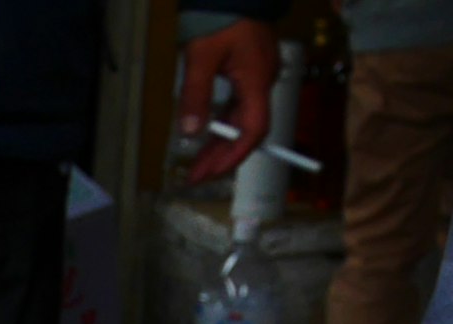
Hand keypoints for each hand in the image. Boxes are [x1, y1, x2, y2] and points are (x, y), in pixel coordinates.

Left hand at [177, 19, 279, 184]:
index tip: (211, 172)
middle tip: (195, 175)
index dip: (233, 155)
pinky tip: (208, 135)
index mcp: (256, 81)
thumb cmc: (220, 19)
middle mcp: (262, 82)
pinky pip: (239, 105)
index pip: (253, 130)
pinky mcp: (250, 71)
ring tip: (198, 162)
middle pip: (247, 129)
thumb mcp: (200, 58)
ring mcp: (258, 77)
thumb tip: (189, 132)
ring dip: (222, 141)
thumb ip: (195, 95)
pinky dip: (224, 123)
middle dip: (222, 155)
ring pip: (243, 118)